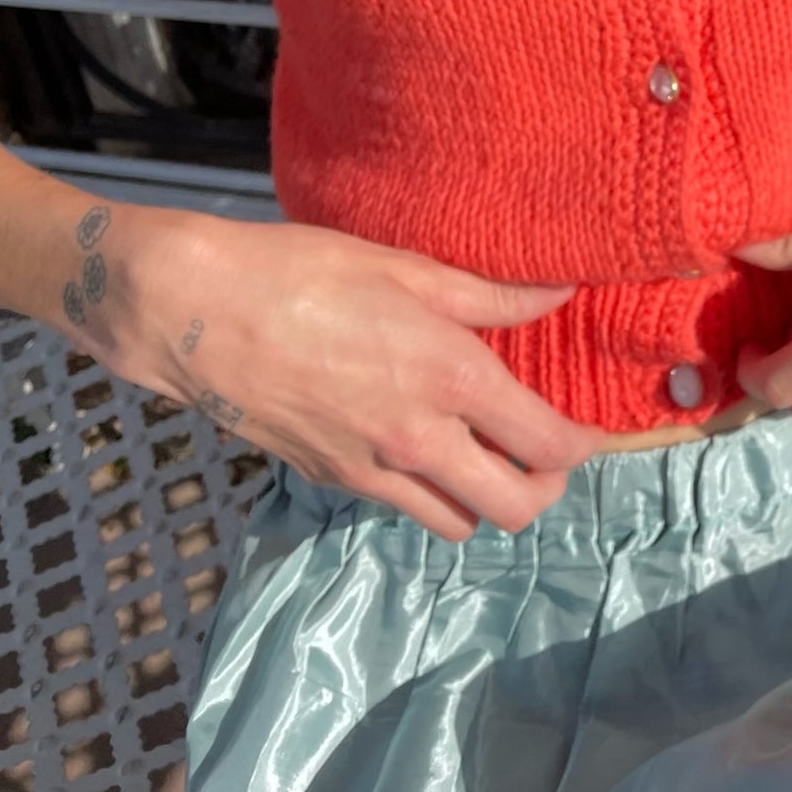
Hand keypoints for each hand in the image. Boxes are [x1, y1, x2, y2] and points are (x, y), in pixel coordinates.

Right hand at [112, 211, 604, 541]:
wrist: (198, 314)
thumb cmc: (303, 272)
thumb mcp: (406, 268)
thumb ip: (491, 294)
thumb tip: (560, 293)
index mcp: (450, 378)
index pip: (547, 444)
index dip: (585, 445)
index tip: (594, 429)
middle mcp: (419, 440)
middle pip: (514, 509)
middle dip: (546, 488)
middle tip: (546, 449)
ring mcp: (372, 471)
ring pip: (459, 522)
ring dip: (485, 497)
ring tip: (487, 450)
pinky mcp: (332, 481)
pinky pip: (403, 508)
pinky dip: (429, 492)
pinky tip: (423, 444)